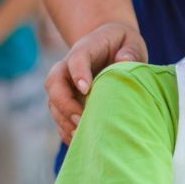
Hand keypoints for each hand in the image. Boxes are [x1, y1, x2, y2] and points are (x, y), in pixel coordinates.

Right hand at [45, 21, 146, 141]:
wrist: (109, 46)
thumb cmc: (122, 45)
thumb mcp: (131, 42)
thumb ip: (130, 51)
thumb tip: (124, 61)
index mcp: (86, 49)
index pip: (76, 59)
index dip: (78, 73)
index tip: (86, 89)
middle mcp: (68, 67)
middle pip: (54, 83)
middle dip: (64, 103)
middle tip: (80, 119)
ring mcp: (65, 85)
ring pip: (53, 102)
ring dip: (63, 120)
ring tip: (80, 135)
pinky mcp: (67, 100)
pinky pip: (59, 116)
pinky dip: (64, 129)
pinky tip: (78, 141)